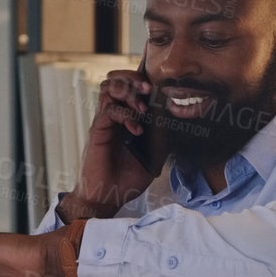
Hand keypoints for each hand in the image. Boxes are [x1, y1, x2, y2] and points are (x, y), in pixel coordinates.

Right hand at [63, 68, 156, 221]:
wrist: (106, 197)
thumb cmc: (126, 179)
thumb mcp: (153, 158)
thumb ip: (161, 141)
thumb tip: (178, 126)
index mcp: (124, 118)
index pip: (129, 87)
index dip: (140, 80)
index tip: (158, 85)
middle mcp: (112, 116)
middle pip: (116, 79)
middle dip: (134, 79)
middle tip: (149, 89)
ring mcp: (104, 122)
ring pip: (108, 88)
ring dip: (128, 92)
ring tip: (142, 108)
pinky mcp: (97, 131)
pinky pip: (108, 111)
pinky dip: (125, 115)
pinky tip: (136, 129)